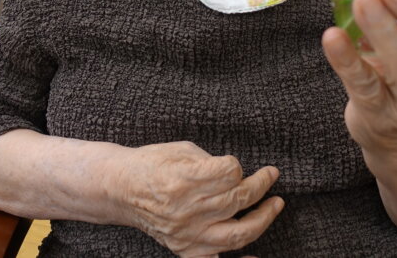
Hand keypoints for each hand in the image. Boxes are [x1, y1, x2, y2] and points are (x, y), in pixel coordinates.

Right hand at [113, 141, 282, 256]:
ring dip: (263, 217)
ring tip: (275, 204)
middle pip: (238, 199)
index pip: (230, 173)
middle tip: (270, 176)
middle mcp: (186, 209)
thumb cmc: (152, 163)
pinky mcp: (185, 248)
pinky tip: (257, 256)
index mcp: (183, 179)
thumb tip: (238, 174)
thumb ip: (211, 163)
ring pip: (238, 232)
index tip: (234, 163)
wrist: (121, 188)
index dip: (238, 165)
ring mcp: (187, 233)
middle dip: (261, 185)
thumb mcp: (182, 150)